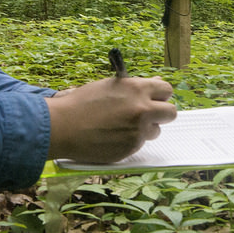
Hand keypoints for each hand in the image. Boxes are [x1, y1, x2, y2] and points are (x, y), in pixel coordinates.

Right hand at [46, 75, 177, 163]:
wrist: (63, 126)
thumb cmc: (82, 103)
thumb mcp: (110, 86)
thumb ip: (136, 87)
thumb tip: (158, 85)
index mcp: (137, 88)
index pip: (167, 90)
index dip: (160, 96)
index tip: (153, 99)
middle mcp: (142, 109)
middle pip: (170, 113)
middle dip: (160, 114)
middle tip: (146, 115)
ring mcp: (138, 130)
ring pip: (156, 131)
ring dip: (145, 129)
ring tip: (122, 127)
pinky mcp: (131, 148)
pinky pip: (139, 144)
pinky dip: (130, 141)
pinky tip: (112, 137)